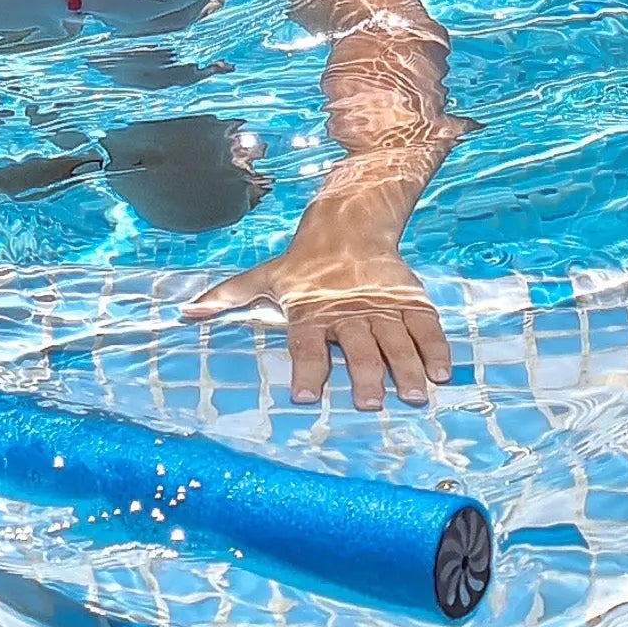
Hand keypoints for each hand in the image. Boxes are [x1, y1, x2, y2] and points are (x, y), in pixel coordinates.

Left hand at [184, 245, 450, 409]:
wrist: (348, 224)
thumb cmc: (302, 265)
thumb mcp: (263, 277)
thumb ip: (228, 298)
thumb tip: (185, 312)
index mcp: (310, 308)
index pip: (306, 343)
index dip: (306, 369)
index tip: (304, 397)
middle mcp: (347, 309)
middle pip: (358, 345)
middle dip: (365, 374)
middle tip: (369, 402)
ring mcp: (382, 304)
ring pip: (396, 338)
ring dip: (407, 367)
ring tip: (415, 395)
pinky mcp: (408, 299)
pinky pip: (426, 325)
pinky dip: (436, 347)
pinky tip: (443, 373)